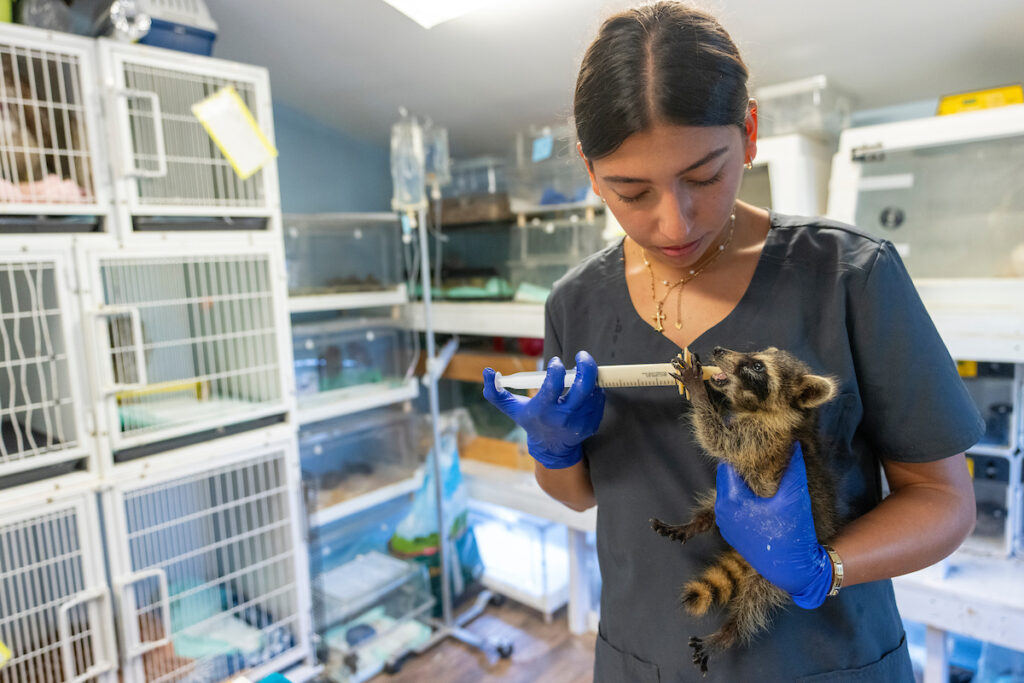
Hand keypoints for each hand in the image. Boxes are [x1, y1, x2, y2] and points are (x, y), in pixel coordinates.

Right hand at [482, 351, 604, 468]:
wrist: (552, 448)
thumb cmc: (531, 421)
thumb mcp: (511, 408)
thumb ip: (496, 391)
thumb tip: (488, 372)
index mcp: (543, 411)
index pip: (553, 385)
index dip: (556, 369)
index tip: (555, 362)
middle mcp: (563, 417)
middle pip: (582, 388)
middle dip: (585, 367)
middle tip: (582, 356)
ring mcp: (580, 422)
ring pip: (593, 392)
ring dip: (590, 376)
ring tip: (583, 370)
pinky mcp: (593, 423)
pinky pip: (599, 400)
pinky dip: (595, 389)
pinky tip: (588, 385)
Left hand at [714, 443, 832, 608]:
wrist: (793, 571)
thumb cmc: (792, 533)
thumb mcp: (795, 498)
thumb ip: (794, 468)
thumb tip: (794, 443)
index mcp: (730, 499)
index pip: (728, 465)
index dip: (742, 456)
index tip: (757, 449)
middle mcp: (721, 511)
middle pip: (727, 478)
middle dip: (743, 469)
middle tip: (763, 461)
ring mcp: (725, 524)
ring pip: (730, 492)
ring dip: (744, 484)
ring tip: (764, 477)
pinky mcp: (731, 534)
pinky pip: (733, 507)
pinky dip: (744, 499)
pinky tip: (762, 498)